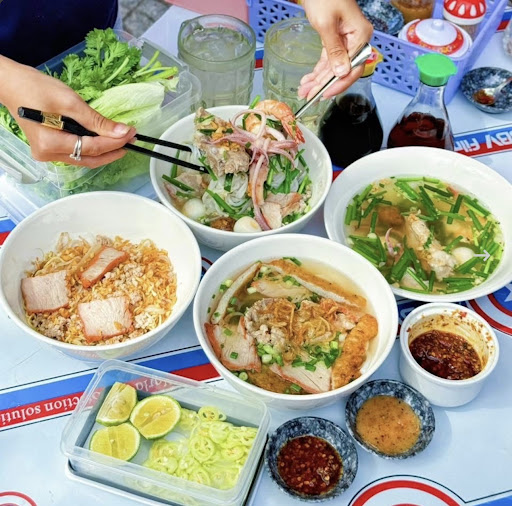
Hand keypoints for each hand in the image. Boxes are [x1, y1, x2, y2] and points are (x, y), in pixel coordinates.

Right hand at [0, 56, 135, 167]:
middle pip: (89, 159)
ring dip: (104, 151)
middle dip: (112, 151)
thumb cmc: (35, 88)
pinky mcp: (50, 149)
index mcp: (51, 144)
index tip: (131, 134)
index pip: (92, 148)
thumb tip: (122, 132)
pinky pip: (77, 153)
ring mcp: (48, 154)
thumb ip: (97, 121)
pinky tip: (105, 141)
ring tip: (122, 141)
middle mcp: (48, 155)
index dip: (114, 142)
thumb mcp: (70, 102)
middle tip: (131, 141)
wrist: (11, 84)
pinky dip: (92, 148)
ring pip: (84, 159)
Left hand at [298, 0, 372, 100]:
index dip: (339, 84)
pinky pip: (328, 61)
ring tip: (304, 90)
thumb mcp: (326, 24)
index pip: (354, 68)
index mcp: (360, 35)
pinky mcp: (335, 41)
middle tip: (308, 95)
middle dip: (324, 84)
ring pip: (333, 68)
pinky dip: (318, 71)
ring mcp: (346, 41)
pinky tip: (308, 80)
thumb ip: (334, 50)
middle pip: (342, 70)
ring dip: (318, 80)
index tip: (324, 94)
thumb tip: (342, 72)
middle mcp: (356, 40)